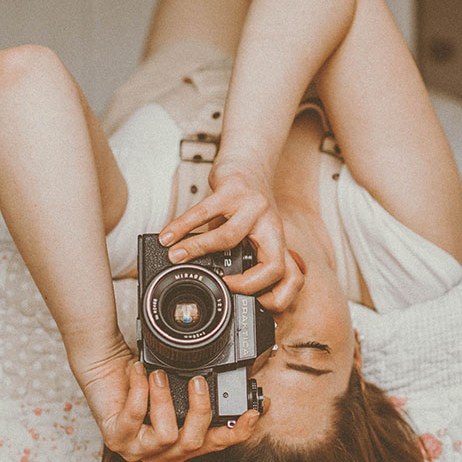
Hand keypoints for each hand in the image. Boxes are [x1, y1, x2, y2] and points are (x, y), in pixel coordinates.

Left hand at [74, 340, 259, 461]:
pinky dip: (140, 391)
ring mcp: (137, 449)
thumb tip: (241, 379)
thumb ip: (205, 391)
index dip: (237, 432)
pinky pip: (135, 418)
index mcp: (181, 441)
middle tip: (198, 381)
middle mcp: (162, 452)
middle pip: (195, 445)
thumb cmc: (144, 375)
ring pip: (166, 436)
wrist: (106, 364)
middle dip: (201, 411)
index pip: (217, 444)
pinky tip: (140, 373)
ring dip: (165, 400)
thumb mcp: (180, 383)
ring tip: (159, 374)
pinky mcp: (116, 437)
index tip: (253, 411)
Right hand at [158, 171, 303, 311]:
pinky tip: (168, 236)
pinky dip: (182, 227)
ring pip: (228, 238)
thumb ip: (243, 256)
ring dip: (198, 250)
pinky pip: (203, 212)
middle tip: (222, 287)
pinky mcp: (233, 189)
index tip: (248, 299)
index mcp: (277, 241)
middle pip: (274, 266)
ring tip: (176, 256)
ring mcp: (254, 207)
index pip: (292, 278)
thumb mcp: (253, 233)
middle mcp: (271, 225)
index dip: (275, 298)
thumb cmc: (247, 203)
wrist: (247, 162)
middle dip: (247, 285)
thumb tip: (217, 284)